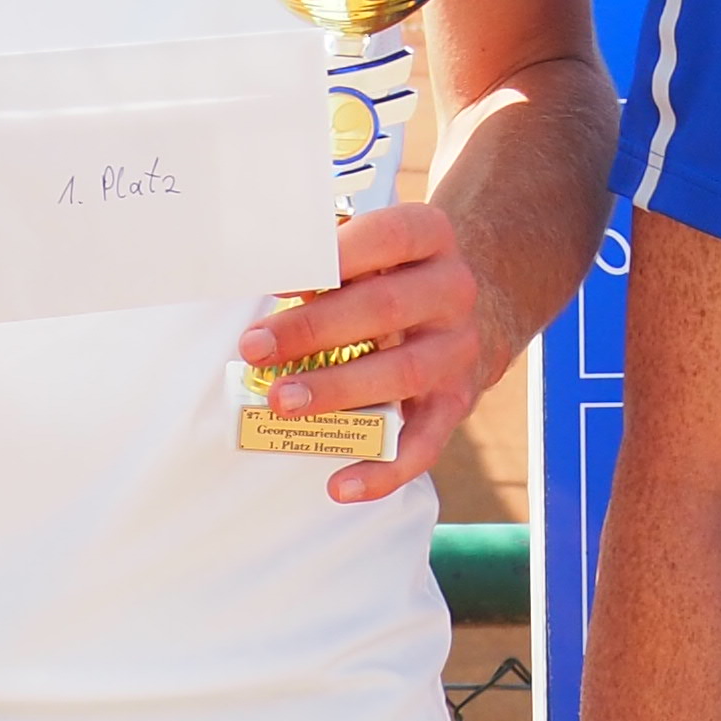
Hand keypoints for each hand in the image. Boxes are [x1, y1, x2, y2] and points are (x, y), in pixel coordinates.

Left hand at [239, 201, 492, 504]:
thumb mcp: (373, 252)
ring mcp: (458, 350)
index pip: (391, 235)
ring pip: (403, 373)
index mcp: (430, 237)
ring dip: (336, 390)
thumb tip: (265, 282)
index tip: (283, 277)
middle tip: (255, 348)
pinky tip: (340, 485)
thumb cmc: (392, 278)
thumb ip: (330, 263)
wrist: (466, 315)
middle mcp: (453, 291)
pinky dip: (384, 470)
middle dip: (314, 329)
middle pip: (386, 307)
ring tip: (280, 402)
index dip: (339, 254)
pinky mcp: (457, 403)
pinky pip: (426, 442)